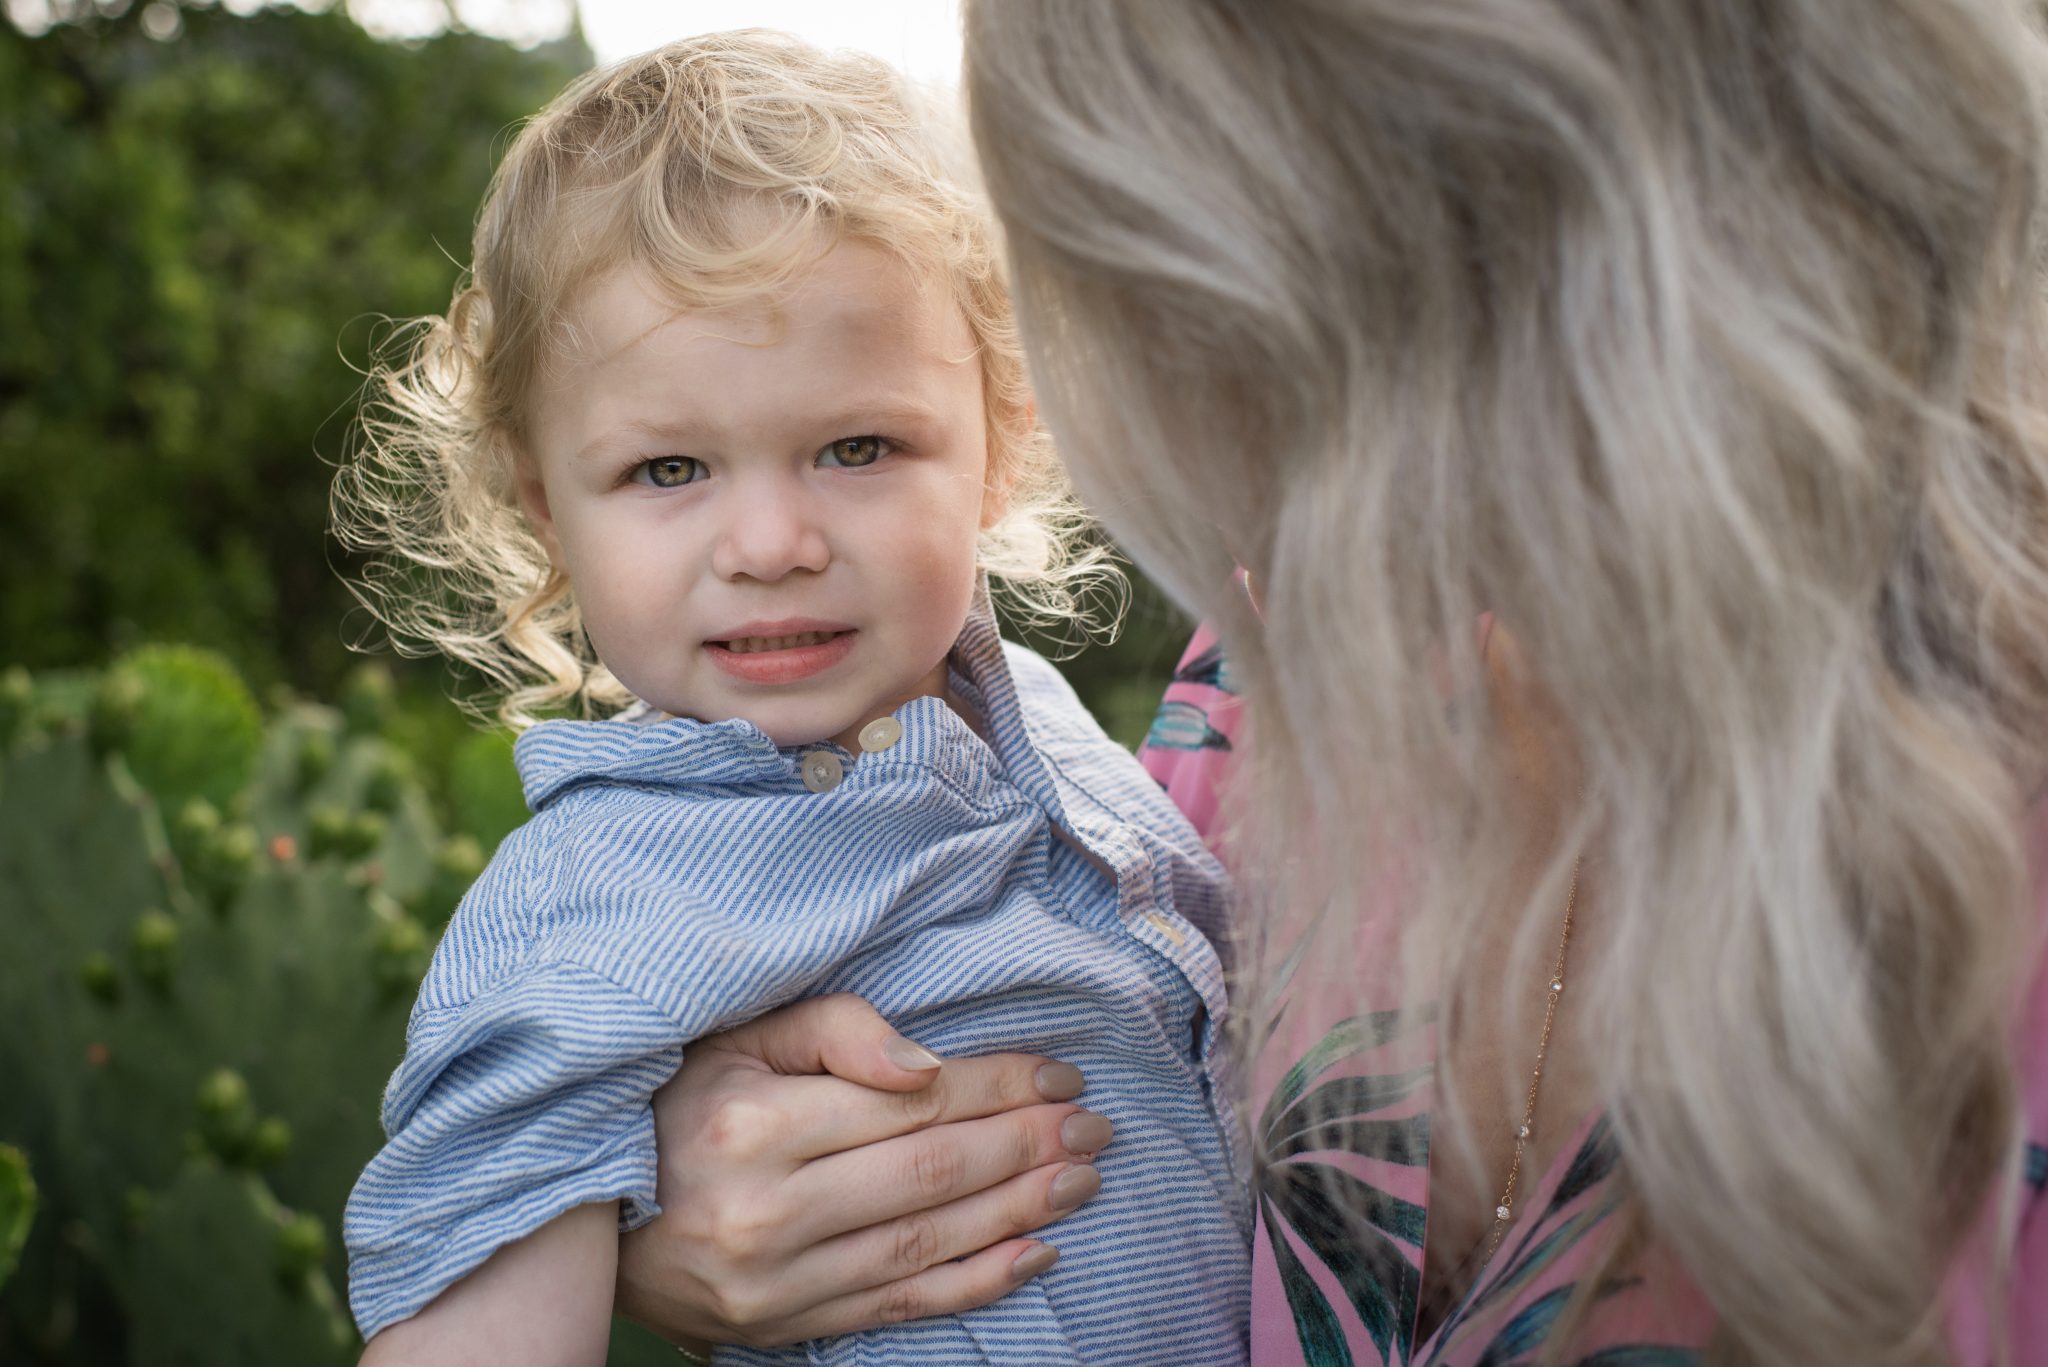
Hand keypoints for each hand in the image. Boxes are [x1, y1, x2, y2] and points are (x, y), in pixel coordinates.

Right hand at [615, 994, 1113, 1350]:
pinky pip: (898, 1305)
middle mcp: (765, 1208)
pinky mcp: (782, 1324)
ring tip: (1082, 1180)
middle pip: (929, 1174)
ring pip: (925, 1243)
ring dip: (1019, 1211)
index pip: (907, 1103)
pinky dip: (975, 1283)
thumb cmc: (678, 1101)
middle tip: (1096, 1126)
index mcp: (754, 1122)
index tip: (1058, 1074)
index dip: (994, 1087)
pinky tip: (1034, 1254)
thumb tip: (925, 1064)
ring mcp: (774, 1280)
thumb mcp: (739, 1037)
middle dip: (1025, 1146)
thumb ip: (834, 1029)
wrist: (590, 1211)